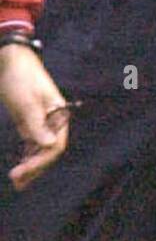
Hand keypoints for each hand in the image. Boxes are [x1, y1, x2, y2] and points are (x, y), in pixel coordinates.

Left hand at [1, 43, 69, 190]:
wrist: (10, 59)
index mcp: (59, 114)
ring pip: (40, 149)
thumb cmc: (20, 78)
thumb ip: (37, 125)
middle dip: (35, 168)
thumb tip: (50, 146)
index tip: (21, 173)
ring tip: (17, 181)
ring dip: (31, 165)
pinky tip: (20, 167)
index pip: (55, 145)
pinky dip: (27, 155)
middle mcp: (54, 119)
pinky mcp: (30, 120)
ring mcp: (42, 120)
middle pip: (49, 150)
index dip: (40, 162)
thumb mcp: (27, 102)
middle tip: (17, 181)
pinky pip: (32, 143)